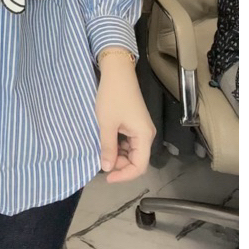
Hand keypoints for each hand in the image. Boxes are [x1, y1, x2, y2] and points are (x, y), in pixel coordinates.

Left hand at [95, 48, 155, 182]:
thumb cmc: (112, 97)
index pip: (139, 166)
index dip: (124, 175)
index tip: (107, 177)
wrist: (117, 72)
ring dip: (118, 155)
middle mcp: (146, 134)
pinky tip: (106, 142)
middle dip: (119, 164)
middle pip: (136, 160)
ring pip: (132, 151)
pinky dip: (118, 146)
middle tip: (101, 160)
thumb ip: (108, 147)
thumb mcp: (106, 123)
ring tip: (102, 150)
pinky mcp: (135, 123)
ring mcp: (141, 129)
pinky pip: (129, 142)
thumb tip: (107, 168)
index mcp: (144, 136)